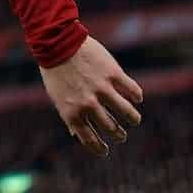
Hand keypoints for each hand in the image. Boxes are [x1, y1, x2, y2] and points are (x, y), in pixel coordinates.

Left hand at [38, 36, 142, 156]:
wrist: (57, 42)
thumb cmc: (56, 71)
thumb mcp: (57, 97)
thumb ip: (70, 116)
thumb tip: (77, 136)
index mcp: (72, 113)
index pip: (91, 140)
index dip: (100, 149)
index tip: (106, 150)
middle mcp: (88, 104)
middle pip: (112, 129)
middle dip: (119, 135)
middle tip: (121, 134)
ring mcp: (102, 89)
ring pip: (129, 114)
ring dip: (133, 119)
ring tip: (133, 119)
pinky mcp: (114, 74)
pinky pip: (133, 91)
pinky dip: (136, 96)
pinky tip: (135, 97)